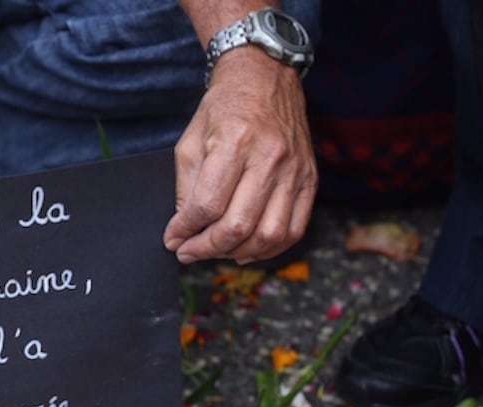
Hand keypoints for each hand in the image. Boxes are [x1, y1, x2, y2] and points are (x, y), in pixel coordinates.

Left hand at [163, 49, 317, 263]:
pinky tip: (245, 248)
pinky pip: (294, 229)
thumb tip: (181, 231)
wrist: (265, 78)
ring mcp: (295, 171)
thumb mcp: (191, 141)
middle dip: (206, 248)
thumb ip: (186, 188)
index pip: (208, 204)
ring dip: (237, 252)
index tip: (173, 239)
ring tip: (216, 251)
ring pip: (269, 234)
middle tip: (187, 251)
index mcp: (235, 142)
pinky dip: (269, 248)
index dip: (186, 230)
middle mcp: (270, 158)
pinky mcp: (309, 180)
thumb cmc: (223, 108)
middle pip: (238, 225)